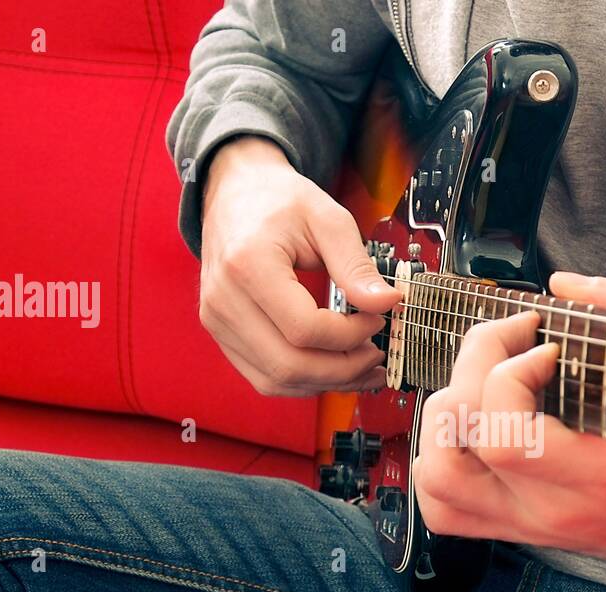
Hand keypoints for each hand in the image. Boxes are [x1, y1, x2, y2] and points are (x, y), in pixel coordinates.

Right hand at [199, 136, 401, 396]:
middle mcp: (223, 301)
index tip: (376, 318)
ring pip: (276, 380)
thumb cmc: (279, 202)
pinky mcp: (221, 334)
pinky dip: (303, 380)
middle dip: (343, 369)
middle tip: (376, 354)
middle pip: (289, 364)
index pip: (305, 329)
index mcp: (247, 266)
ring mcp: (217, 322)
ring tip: (362, 367)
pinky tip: (333, 368)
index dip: (350, 335)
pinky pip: (263, 377)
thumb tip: (388, 302)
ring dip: (326, 383)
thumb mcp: (327, 218)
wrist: (234, 193)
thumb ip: (356, 264)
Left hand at [412, 272, 605, 585]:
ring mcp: (531, 525)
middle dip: (472, 367)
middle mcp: (556, 510)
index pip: (507, 438)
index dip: (510, 371)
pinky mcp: (521, 530)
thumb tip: (567, 288)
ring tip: (485, 381)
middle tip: (514, 339)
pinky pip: (445, 508)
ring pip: (437, 478)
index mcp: (604, 478)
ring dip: (446, 416)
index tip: (547, 344)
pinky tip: (474, 425)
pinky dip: (441, 458)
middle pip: (459, 443)